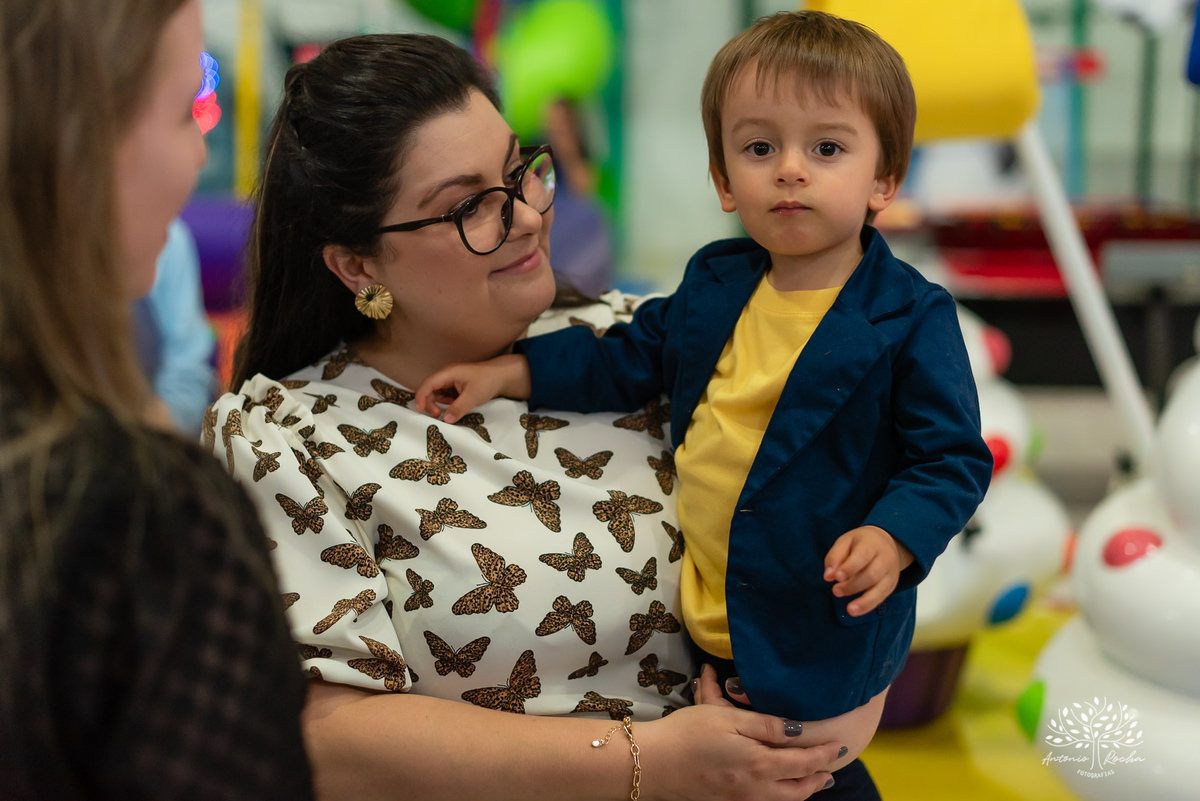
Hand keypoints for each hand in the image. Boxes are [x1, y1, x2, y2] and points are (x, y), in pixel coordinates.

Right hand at [413, 353, 531, 423]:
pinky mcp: (456, 387)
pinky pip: (445, 396)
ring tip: (444, 413)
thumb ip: (458, 408)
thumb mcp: (473, 396)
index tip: (419, 410)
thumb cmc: (487, 381)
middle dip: (429, 402)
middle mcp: (447, 376)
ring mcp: (451, 381)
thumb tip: (446, 420)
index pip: (428, 383)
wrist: (502, 376)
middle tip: (437, 415)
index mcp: (448, 373)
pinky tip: (453, 408)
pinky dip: (445, 404)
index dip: (421, 396)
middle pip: (430, 389)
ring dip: (437, 404)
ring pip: (436, 393)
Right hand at [638, 703, 841, 800]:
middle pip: (799, 789)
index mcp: (760, 764)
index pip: (803, 762)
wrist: (653, 764)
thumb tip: (798, 730)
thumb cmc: (688, 734)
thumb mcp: (729, 719)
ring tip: (813, 779)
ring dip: (803, 790)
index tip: (840, 745)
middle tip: (832, 765)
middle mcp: (756, 789)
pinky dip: (782, 796)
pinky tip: (778, 786)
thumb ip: (766, 725)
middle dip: (818, 777)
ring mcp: (741, 799)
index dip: (824, 754)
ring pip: (784, 800)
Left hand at [823, 525, 912, 615]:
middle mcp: (885, 558)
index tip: (836, 577)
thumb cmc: (860, 543)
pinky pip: (881, 598)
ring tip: (849, 609)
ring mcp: (891, 573)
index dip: (849, 568)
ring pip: (879, 589)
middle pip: (871, 575)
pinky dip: (868, 606)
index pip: (862, 556)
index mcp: (871, 544)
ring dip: (863, 601)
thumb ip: (835, 557)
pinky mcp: (891, 585)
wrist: (885, 542)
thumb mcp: (845, 542)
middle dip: (852, 586)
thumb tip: (828, 576)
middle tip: (836, 591)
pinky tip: (856, 611)